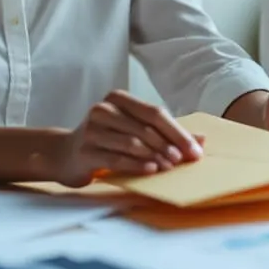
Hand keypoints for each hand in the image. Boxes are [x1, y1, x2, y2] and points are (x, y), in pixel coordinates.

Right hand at [55, 90, 203, 186]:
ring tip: (170, 167)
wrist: (65, 154)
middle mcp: (104, 109)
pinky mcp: (85, 150)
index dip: (177, 132)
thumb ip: (166, 133)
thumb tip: (202, 141)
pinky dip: (136, 165)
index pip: (155, 113)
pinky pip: (116, 158)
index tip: (195, 151)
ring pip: (132, 142)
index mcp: (119, 98)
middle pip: (145, 126)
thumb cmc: (107, 140)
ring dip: (155, 156)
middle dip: (168, 145)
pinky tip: (151, 170)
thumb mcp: (134, 131)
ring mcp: (92, 129)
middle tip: (184, 161)